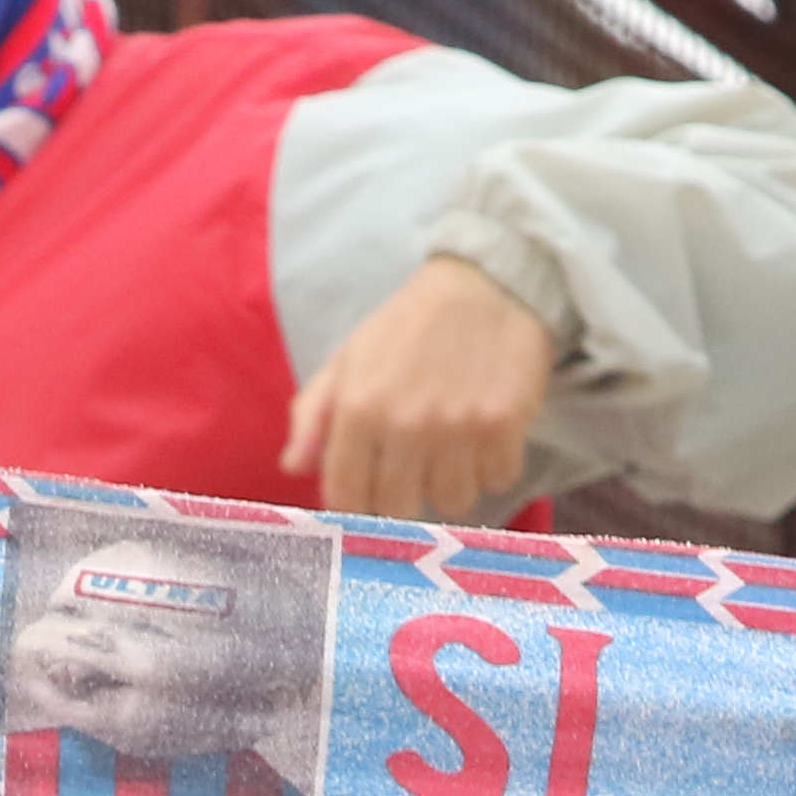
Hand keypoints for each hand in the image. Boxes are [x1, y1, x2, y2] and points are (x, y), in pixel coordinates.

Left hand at [282, 254, 560, 521]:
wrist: (484, 286)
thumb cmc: (408, 328)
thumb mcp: (348, 360)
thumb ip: (312, 415)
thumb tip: (292, 467)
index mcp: (359, 408)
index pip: (347, 497)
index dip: (358, 504)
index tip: (370, 493)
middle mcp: (405, 424)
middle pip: (400, 509)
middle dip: (406, 496)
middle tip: (416, 468)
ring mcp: (457, 428)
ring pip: (452, 502)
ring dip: (454, 484)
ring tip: (454, 449)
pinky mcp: (503, 426)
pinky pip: (498, 480)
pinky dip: (494, 467)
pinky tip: (486, 437)